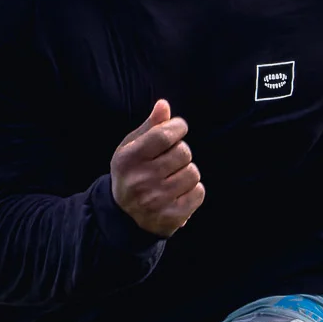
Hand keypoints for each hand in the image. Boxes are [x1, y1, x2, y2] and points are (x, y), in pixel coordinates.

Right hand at [111, 100, 204, 236]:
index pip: (164, 135)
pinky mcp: (171, 216)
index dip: (178, 127)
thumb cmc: (131, 172)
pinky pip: (199, 193)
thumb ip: (150, 126)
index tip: (178, 128)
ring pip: (193, 173)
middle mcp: (142, 180)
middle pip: (183, 153)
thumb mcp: (132, 147)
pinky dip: (193, 190)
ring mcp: (157, 200)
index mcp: (129, 159)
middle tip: (172, 158)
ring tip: (174, 176)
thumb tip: (164, 105)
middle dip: (181, 152)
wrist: (124, 214)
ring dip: (188, 171)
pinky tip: (179, 192)